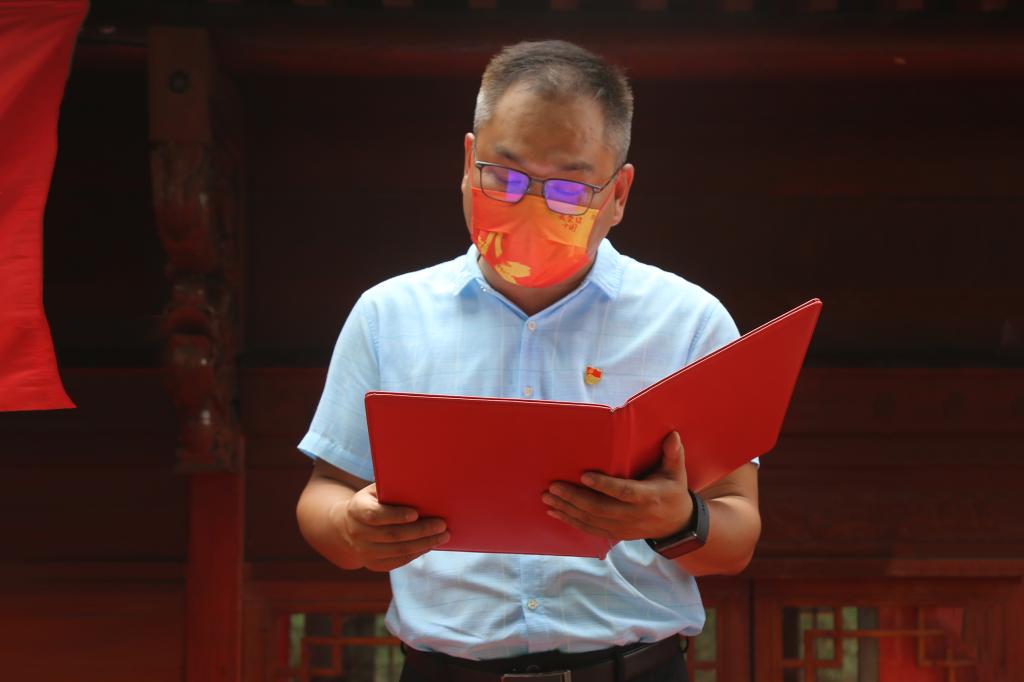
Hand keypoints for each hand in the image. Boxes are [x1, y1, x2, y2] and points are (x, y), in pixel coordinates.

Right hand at [333, 482, 449, 571]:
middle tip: (442, 524)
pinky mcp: (374, 564)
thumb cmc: (371, 502)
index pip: (375, 515)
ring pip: (398, 550)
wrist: (348, 527)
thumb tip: (419, 484)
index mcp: (356, 510)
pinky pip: (398, 561)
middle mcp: (357, 533)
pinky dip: (416, 553)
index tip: (416, 513)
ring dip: (423, 544)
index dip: (396, 515)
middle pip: (392, 534)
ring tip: (443, 536)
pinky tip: (430, 545)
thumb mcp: (374, 491)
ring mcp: (364, 551)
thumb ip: (391, 488)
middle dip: (420, 530)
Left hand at [543, 431, 693, 543]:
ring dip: (568, 509)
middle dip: (574, 498)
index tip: (584, 475)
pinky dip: (571, 521)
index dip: (604, 485)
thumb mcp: (676, 473)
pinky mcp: (616, 534)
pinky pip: (590, 530)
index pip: (623, 492)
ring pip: (591, 521)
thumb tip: (672, 435)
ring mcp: (623, 528)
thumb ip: (673, 454)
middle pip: (600, 509)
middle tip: (554, 486)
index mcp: (647, 497)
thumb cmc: (673, 491)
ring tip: (548, 497)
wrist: (676, 525)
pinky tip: (555, 512)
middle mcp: (633, 515)